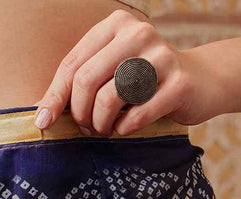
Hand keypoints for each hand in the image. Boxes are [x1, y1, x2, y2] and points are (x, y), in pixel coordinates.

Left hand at [33, 8, 219, 136]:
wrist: (200, 81)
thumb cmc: (144, 82)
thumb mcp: (111, 71)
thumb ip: (79, 84)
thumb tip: (40, 114)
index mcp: (115, 26)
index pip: (72, 65)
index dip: (54, 97)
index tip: (43, 122)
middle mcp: (138, 34)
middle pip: (86, 81)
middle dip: (79, 114)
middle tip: (86, 128)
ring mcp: (160, 57)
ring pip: (109, 99)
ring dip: (101, 124)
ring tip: (106, 128)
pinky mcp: (178, 83)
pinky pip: (136, 116)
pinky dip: (124, 129)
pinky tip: (126, 128)